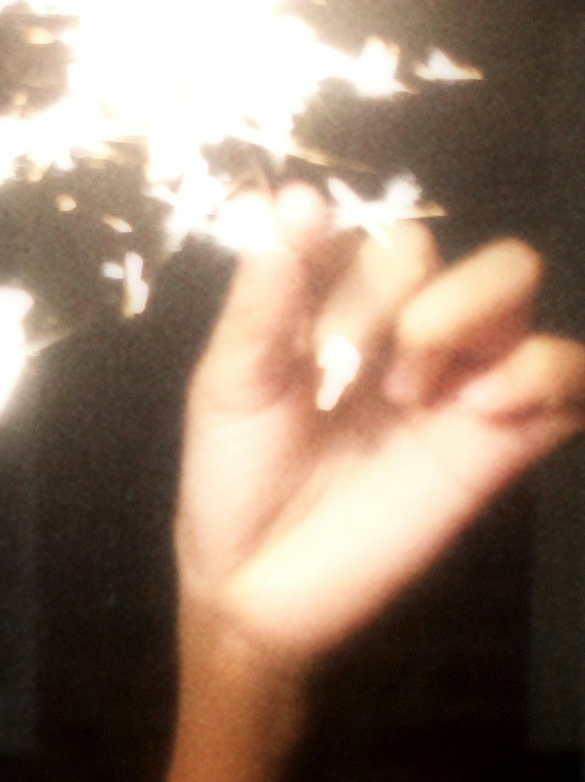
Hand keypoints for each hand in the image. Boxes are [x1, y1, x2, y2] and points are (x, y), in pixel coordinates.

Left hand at [175, 186, 584, 662]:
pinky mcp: (502, 442)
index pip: (380, 231)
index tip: (299, 334)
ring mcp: (462, 380)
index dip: (347, 266)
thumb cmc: (234, 478)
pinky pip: (570, 377)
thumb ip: (264, 294)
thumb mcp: (230, 382)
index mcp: (345, 304)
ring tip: (407, 394)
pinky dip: (541, 372)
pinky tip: (479, 409)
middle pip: (442, 236)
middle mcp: (412, 329)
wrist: (251, 585)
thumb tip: (287, 196)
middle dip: (406, 288)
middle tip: (355, 369)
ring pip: (514, 278)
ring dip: (462, 313)